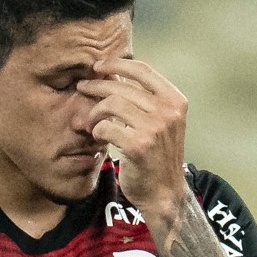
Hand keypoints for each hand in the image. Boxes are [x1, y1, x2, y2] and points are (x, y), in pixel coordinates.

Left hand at [77, 58, 188, 216]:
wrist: (165, 194)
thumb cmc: (157, 157)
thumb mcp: (160, 122)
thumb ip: (144, 100)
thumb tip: (114, 73)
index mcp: (175, 100)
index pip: (142, 70)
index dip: (116, 63)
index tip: (98, 66)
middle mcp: (168, 111)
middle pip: (122, 86)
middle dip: (97, 85)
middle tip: (82, 88)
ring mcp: (155, 128)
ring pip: (112, 104)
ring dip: (95, 111)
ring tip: (90, 121)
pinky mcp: (139, 145)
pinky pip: (106, 126)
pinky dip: (97, 130)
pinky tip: (98, 137)